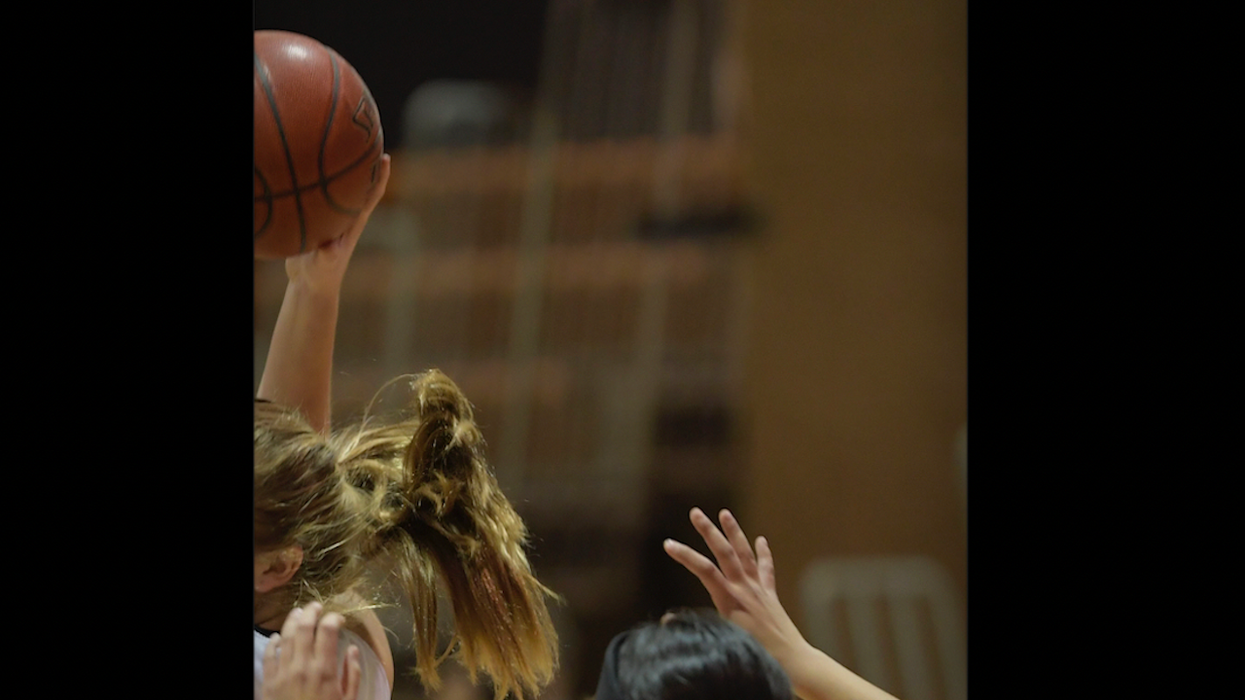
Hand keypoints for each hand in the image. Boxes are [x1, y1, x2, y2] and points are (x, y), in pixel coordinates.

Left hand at [262, 603, 361, 699]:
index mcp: (325, 670)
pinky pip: (269, 656)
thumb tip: (352, 650)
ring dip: (293, 621)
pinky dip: (274, 642)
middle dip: (311, 612)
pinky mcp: (268, 682)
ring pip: (286, 636)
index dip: (333, 618)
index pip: (328, 631)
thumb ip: (352, 674)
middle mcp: (302, 666)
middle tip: (316, 606)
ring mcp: (282, 673)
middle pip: (305, 628)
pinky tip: (279, 637)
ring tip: (298, 613)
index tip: (338, 619)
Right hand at [284, 154, 391, 292]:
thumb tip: (328, 247)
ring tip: (331, 143)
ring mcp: (331, 217)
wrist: (310, 283)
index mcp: (353, 222)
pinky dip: (315, 181)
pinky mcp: (316, 220)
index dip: (380, 176)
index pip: (371, 194)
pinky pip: (318, 196)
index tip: (386, 156)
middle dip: (362, 162)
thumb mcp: (324, 264)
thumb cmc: (321, 275)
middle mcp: (345, 215)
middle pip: (358, 184)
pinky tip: (303, 167)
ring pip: (338, 188)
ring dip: (339, 168)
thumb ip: (327, 255)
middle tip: (361, 137)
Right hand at [664, 508, 810, 664]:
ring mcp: (758, 590)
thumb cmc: (757, 655)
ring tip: (725, 513)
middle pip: (724, 553)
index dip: (685, 555)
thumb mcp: (722, 641)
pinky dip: (763, 553)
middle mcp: (744, 589)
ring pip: (744, 554)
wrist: (792, 660)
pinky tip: (761, 539)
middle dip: (708, 531)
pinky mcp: (770, 595)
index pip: (703, 570)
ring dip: (734, 532)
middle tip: (695, 512)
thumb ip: (694, 628)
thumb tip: (666, 620)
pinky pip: (766, 569)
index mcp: (730, 600)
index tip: (668, 544)